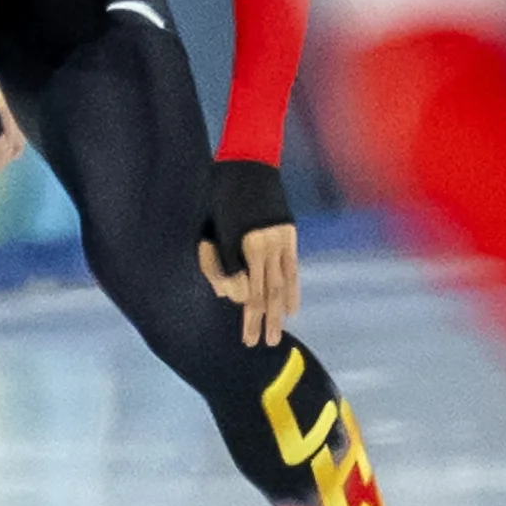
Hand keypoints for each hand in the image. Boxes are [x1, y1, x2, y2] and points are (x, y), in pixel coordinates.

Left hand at [196, 156, 300, 347]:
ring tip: (278, 334)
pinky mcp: (288, 234)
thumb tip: (228, 294)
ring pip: (281, 284)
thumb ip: (219, 261)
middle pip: (265, 293)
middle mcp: (264, 246)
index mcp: (243, 244)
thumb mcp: (212, 226)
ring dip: (280, 312)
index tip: (246, 338)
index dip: (247, 316)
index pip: (248, 291)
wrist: (247, 160)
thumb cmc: (220, 193)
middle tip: (263, 345)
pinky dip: (293, 289)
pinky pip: (292, 268)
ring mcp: (280, 240)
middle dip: (263, 321)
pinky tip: (292, 308)